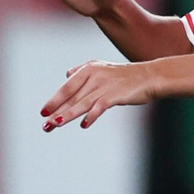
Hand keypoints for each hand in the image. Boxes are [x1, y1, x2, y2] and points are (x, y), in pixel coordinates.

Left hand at [42, 61, 158, 129]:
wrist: (150, 76)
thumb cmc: (125, 76)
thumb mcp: (102, 68)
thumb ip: (83, 70)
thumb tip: (67, 73)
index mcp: (88, 69)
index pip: (67, 87)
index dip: (54, 100)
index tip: (43, 112)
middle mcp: (94, 75)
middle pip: (71, 97)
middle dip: (57, 111)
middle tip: (45, 125)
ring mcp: (105, 85)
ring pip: (82, 103)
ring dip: (67, 115)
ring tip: (56, 125)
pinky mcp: (115, 95)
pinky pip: (99, 106)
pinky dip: (91, 115)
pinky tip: (83, 125)